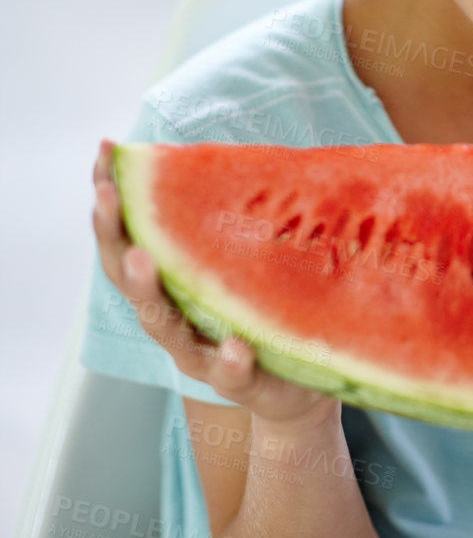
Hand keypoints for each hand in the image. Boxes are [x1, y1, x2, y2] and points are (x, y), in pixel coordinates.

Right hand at [91, 138, 336, 427]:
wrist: (302, 387)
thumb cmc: (265, 310)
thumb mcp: (247, 259)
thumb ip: (234, 218)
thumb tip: (231, 150)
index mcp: (173, 282)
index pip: (130, 236)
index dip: (113, 199)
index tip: (104, 154)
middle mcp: (176, 317)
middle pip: (129, 277)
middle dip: (114, 235)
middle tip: (106, 198)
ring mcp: (202, 352)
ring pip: (165, 327)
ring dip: (149, 291)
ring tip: (143, 261)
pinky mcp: (241, 383)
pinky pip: (229, 375)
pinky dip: (228, 360)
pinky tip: (235, 344)